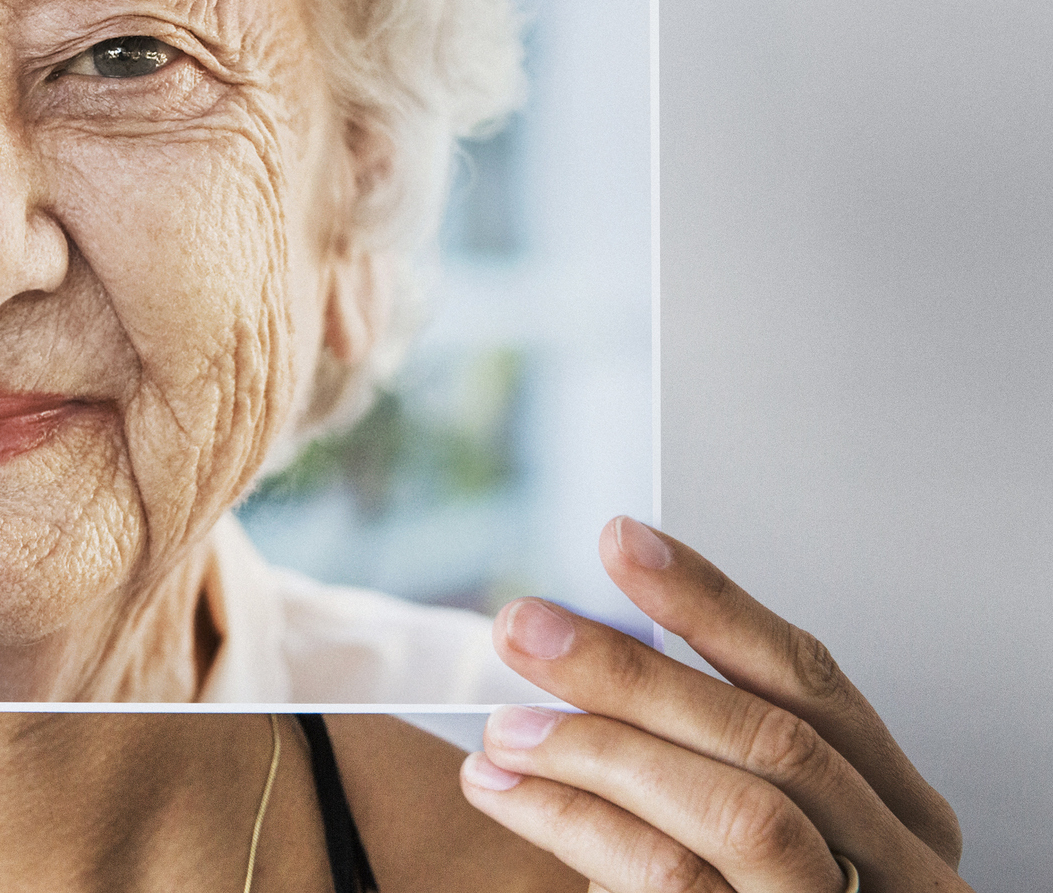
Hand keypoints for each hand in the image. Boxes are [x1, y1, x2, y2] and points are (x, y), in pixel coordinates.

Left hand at [457, 517, 966, 890]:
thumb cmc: (723, 891)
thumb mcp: (732, 817)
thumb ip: (696, 741)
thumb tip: (580, 633)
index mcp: (895, 809)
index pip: (810, 677)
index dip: (714, 602)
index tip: (621, 541)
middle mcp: (895, 864)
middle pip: (774, 740)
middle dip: (637, 674)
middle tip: (525, 628)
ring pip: (739, 812)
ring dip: (602, 752)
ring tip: (502, 729)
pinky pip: (674, 877)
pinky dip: (578, 822)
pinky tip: (507, 790)